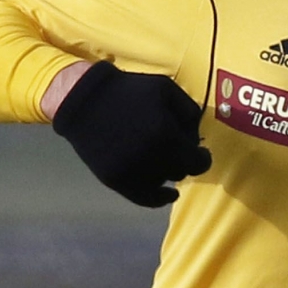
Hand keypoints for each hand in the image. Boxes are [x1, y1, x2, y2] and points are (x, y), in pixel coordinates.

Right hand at [50, 62, 211, 206]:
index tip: (202, 153)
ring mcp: (131, 173)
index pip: (197, 162)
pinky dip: (158, 198)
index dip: (203, 158)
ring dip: (167, 172)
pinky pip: (144, 199)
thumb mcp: (166, 89)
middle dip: (183, 160)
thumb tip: (198, 137)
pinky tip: (167, 193)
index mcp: (166, 135)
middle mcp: (151, 158)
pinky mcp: (115, 181)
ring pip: (163, 184)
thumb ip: (189, 112)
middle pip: (181, 172)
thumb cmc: (129, 91)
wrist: (84, 100)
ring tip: (162, 159)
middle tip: (177, 149)